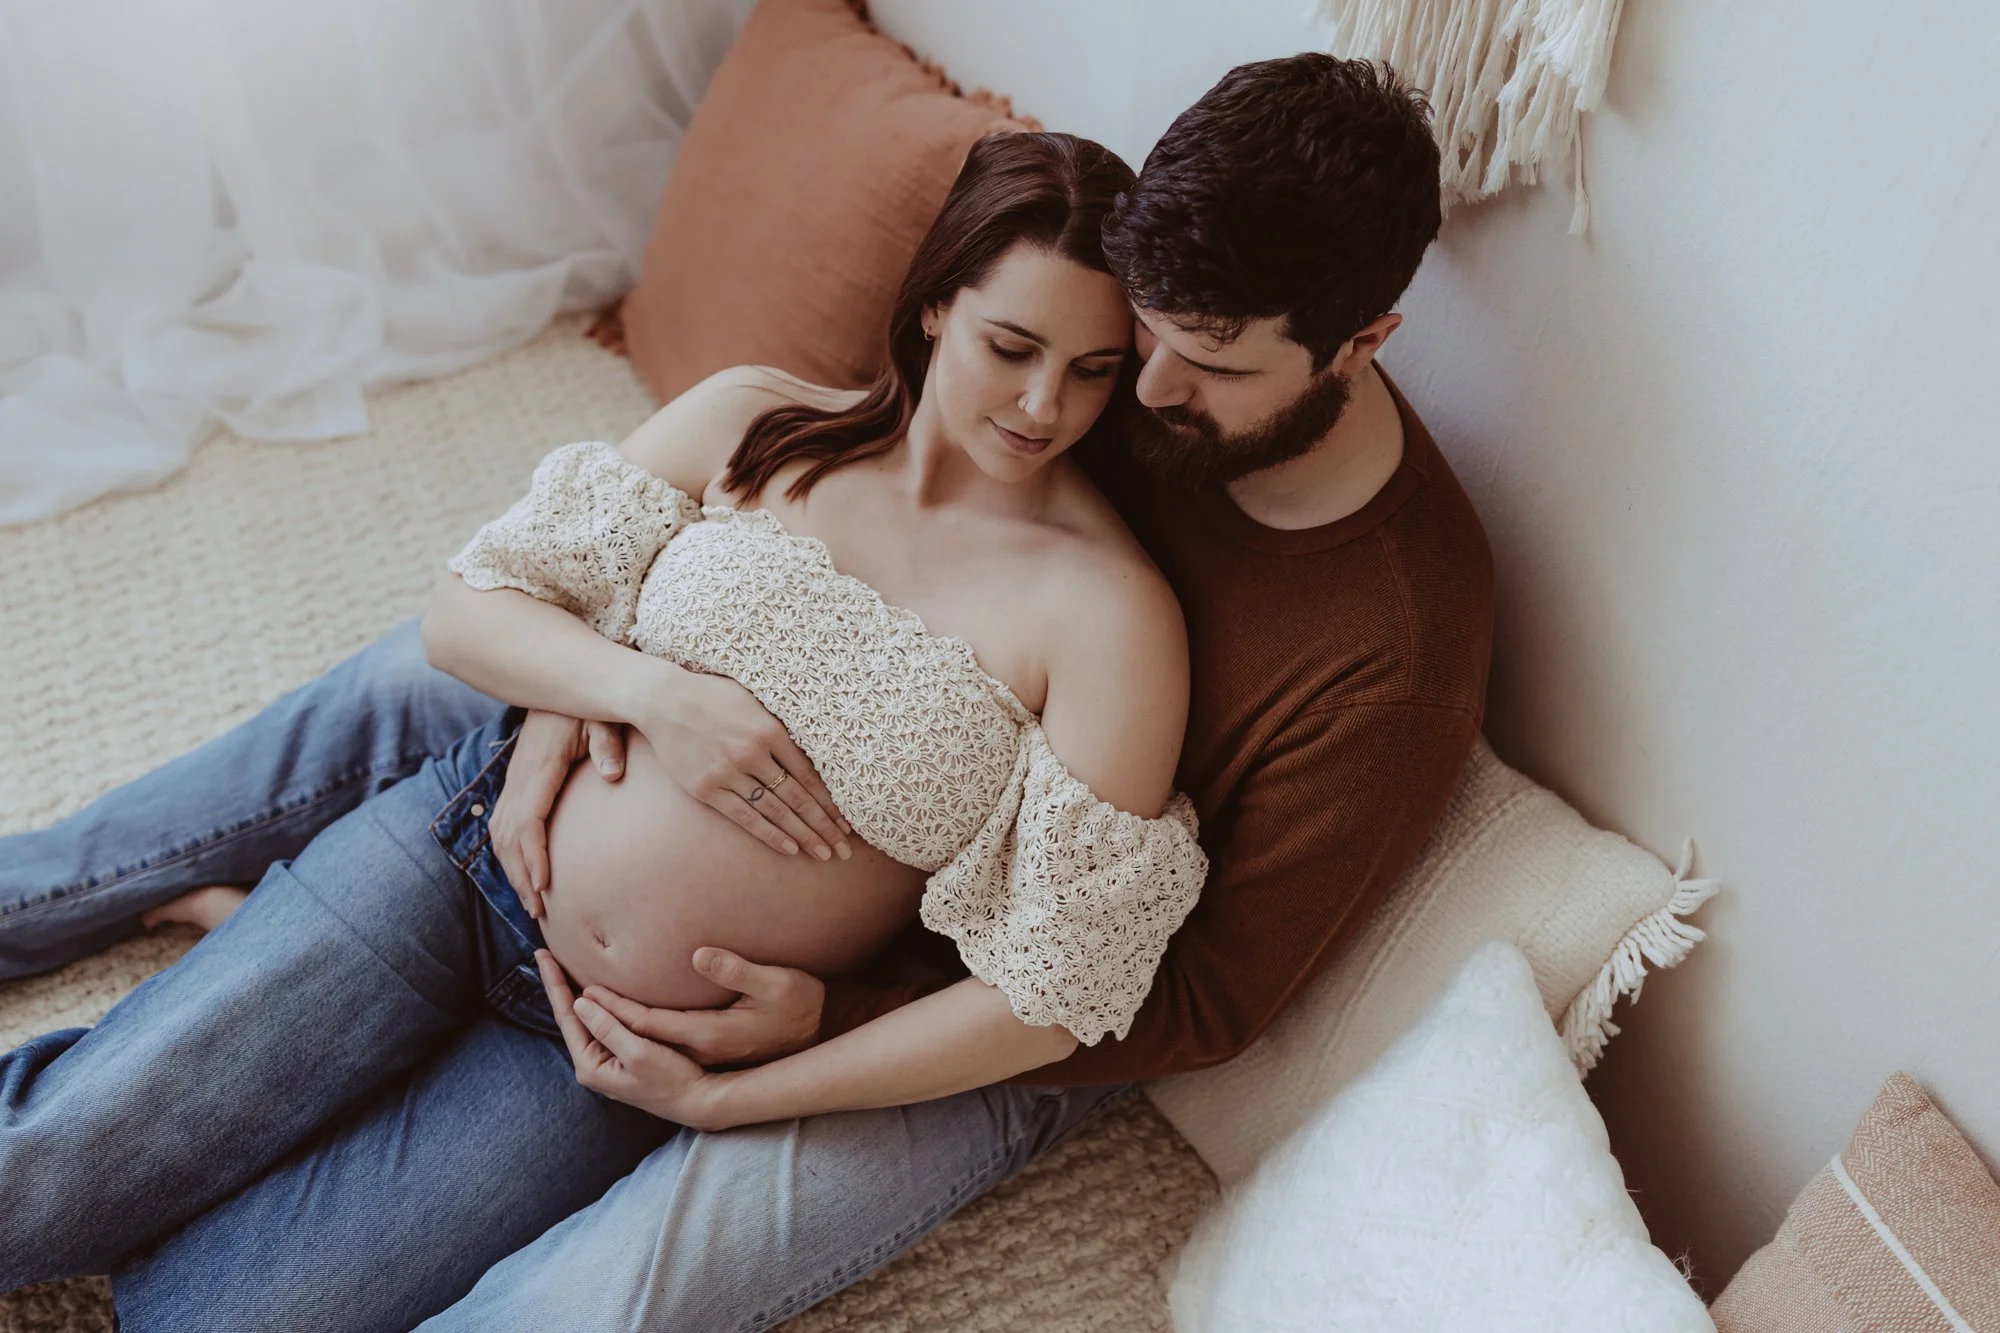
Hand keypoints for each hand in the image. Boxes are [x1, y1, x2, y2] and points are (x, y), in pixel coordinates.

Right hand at [490, 710, 623, 916]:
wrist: (557, 688)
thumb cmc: (586, 706)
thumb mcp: (601, 717)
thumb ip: (607, 742)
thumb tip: (613, 774)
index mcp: (539, 768)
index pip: (528, 819)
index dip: (533, 855)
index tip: (544, 885)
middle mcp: (519, 779)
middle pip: (508, 836)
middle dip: (520, 876)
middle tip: (539, 911)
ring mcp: (514, 782)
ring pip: (501, 834)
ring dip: (513, 870)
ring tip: (532, 904)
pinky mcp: (517, 784)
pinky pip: (504, 825)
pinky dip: (510, 854)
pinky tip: (525, 874)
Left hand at [538, 950, 732, 1129]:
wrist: (696, 1100)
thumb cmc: (671, 1079)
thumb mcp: (638, 1052)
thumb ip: (608, 1027)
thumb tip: (580, 1001)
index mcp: (590, 1064)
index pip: (566, 1016)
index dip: (555, 984)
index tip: (543, 955)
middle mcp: (591, 1063)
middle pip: (570, 1016)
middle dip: (558, 985)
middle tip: (543, 954)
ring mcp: (604, 1060)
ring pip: (584, 1018)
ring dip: (573, 992)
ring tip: (559, 966)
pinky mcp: (619, 1055)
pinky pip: (601, 1022)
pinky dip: (594, 1002)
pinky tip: (591, 989)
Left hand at [580, 947, 824, 1067]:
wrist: (815, 1038)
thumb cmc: (799, 1005)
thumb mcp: (778, 983)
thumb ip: (738, 969)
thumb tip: (700, 954)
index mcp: (709, 1035)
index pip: (647, 1024)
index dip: (614, 1007)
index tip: (583, 988)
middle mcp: (696, 1051)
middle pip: (631, 1040)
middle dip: (593, 1015)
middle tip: (562, 987)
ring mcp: (695, 1055)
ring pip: (635, 1045)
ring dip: (601, 1023)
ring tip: (572, 997)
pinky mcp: (697, 1052)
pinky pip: (646, 1043)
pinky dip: (620, 1027)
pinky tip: (608, 1010)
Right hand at [637, 669, 852, 861]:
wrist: (664, 700)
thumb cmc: (714, 696)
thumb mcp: (755, 701)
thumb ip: (781, 725)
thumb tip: (814, 746)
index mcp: (770, 730)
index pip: (809, 775)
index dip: (830, 802)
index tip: (847, 822)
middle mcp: (753, 753)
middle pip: (798, 798)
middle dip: (824, 826)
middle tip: (844, 849)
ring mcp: (729, 772)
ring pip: (776, 811)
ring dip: (803, 835)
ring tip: (824, 854)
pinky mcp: (707, 788)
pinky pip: (745, 816)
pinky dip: (770, 834)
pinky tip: (790, 848)